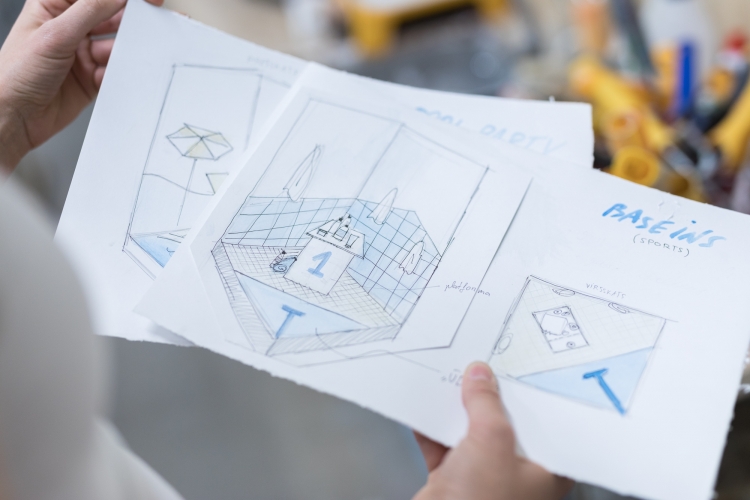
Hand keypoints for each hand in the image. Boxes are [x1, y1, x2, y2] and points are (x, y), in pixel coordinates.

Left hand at [0, 0, 163, 170]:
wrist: (14, 118)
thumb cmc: (15, 74)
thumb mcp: (54, 34)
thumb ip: (89, 11)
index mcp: (53, 7)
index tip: (148, 0)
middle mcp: (69, 29)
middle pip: (110, 16)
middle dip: (129, 20)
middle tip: (149, 24)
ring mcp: (82, 54)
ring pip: (116, 45)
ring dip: (126, 49)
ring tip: (131, 54)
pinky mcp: (92, 79)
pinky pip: (116, 71)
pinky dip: (122, 72)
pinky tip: (120, 73)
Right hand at [413, 363, 572, 499]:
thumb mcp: (491, 441)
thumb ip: (486, 404)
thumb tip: (481, 377)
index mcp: (545, 469)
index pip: (546, 421)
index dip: (535, 393)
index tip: (522, 366)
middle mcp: (518, 473)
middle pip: (505, 423)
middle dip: (489, 396)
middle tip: (482, 365)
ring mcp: (484, 477)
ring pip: (472, 432)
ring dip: (457, 409)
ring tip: (450, 378)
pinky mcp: (453, 480)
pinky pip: (443, 444)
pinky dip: (432, 427)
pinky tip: (424, 406)